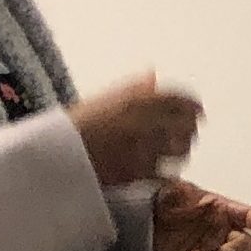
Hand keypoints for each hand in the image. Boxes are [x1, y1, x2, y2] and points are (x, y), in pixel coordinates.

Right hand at [71, 74, 201, 189]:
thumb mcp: (101, 100)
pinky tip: (159, 171)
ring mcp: (145, 147)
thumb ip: (132, 89)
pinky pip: (166, 173)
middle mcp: (146, 120)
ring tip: (172, 153)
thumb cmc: (73, 127)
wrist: (53, 156)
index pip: (182, 100)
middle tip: (185, 134)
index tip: (197, 112)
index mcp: (137, 98)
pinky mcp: (140, 172)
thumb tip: (152, 77)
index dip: (192, 107)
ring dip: (181, 152)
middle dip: (189, 130)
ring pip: (182, 150)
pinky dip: (167, 173)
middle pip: (188, 126)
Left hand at [151, 178, 250, 250]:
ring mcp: (213, 250)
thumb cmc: (169, 205)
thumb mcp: (173, 191)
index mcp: (222, 210)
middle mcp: (223, 231)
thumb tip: (182, 187)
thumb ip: (180, 190)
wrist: (152, 225)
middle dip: (234, 250)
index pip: (247, 215)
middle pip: (244, 244)